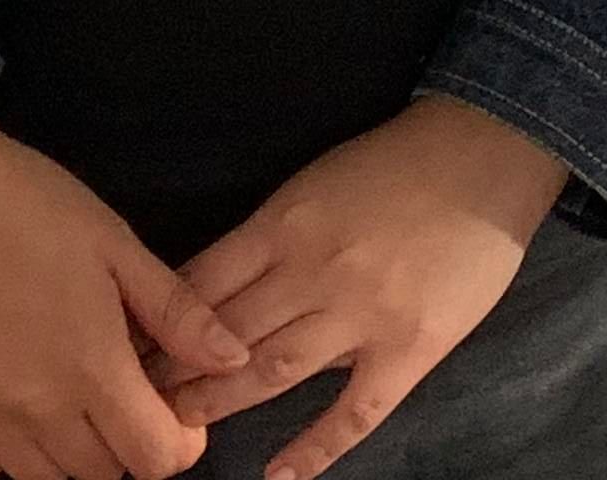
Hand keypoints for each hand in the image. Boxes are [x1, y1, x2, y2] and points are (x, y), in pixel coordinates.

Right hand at [0, 74, 257, 478]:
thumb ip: (175, 311)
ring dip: (68, 450)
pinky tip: (12, 400)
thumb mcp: (113, 242)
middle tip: (111, 384)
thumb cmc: (26, 203)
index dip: (176, 440)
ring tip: (62, 389)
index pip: (157, 458)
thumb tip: (234, 359)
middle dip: (123, 439)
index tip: (169, 406)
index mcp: (93, 366)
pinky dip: (8, 452)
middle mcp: (41, 409)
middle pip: (104, 473)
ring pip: (46, 479)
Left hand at [144, 93, 573, 479]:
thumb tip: (224, 293)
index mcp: (285, 222)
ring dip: (224, 402)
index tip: (125, 347)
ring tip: (179, 430)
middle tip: (134, 402)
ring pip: (274, 370)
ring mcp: (361, 315)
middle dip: (177, 369)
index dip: (160, 320)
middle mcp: (312, 270)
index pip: (203, 281)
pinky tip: (281, 474)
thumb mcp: (318, 182)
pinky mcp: (407, 350)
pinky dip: (315, 447)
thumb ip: (274, 238)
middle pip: (227, 331)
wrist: (481, 158)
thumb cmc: (395, 163)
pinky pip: (354, 411)